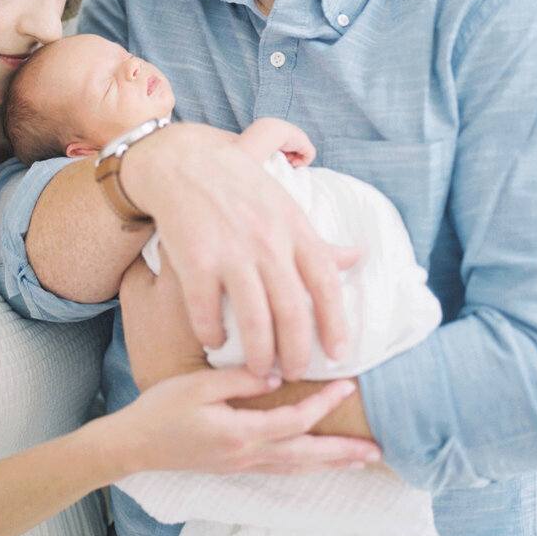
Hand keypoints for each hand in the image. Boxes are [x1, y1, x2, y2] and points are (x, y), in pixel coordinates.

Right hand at [117, 370, 380, 474]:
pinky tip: (315, 463)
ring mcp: (241, 466)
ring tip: (359, 462)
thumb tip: (275, 374)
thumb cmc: (161, 410)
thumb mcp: (198, 384)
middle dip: (343, 453)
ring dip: (330, 464)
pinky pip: (280, 469)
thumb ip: (239, 379)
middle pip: (305, 456)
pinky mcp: (234, 467)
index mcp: (240, 434)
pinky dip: (305, 467)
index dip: (323, 404)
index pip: (294, 421)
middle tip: (377, 451)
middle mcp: (246, 455)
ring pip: (296, 468)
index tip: (348, 386)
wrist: (134, 445)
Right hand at [120, 121, 355, 379]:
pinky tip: (214, 343)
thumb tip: (355, 257)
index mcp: (293, 227)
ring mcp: (231, 252)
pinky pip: (207, 312)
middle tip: (295, 372)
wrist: (181, 162)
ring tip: (259, 371)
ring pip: (254, 320)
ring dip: (259, 355)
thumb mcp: (284, 202)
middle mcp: (268, 241)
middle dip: (297, 352)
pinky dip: (212, 334)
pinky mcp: (196, 260)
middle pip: (293, 311)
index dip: (336, 322)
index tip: (340, 353)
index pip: (325, 282)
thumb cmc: (236, 182)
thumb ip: (316, 237)